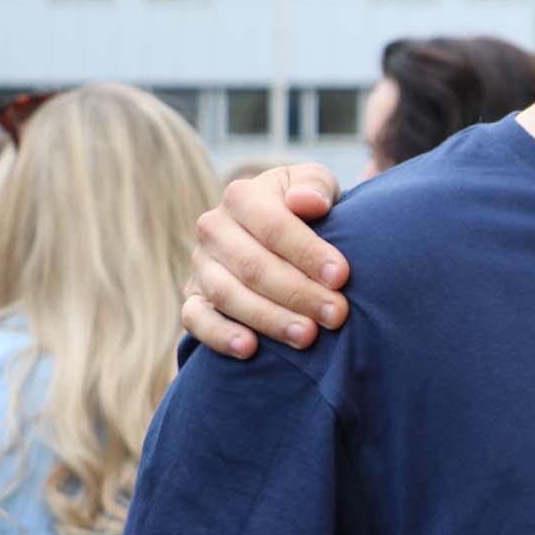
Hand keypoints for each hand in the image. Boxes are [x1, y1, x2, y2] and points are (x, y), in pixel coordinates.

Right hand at [184, 164, 348, 357]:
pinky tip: (249, 349)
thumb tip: (308, 202)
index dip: (308, 253)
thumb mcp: (318, 185)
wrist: (285, 232)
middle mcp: (214, 228)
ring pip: (227, 295)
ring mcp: (201, 265)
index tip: (341, 276)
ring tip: (308, 336)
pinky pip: (196, 319)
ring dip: (269, 318)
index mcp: (242, 196)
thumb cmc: (309, 209)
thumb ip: (315, 186)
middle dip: (298, 293)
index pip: (273, 226)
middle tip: (336, 314)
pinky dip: (219, 335)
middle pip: (253, 266)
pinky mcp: (193, 297)